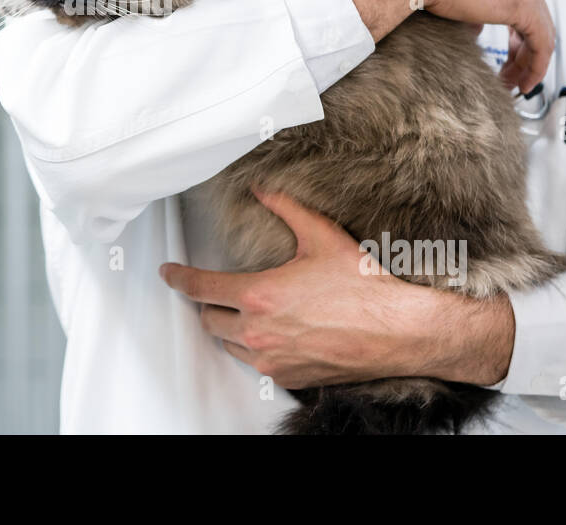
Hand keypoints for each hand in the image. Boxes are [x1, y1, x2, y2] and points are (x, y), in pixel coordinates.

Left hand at [159, 186, 515, 388]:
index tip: (169, 273)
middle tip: (219, 292)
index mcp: (259, 295)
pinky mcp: (289, 377)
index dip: (178, 278)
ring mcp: (272, 358)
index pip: (199, 288)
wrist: (396, 330)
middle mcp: (258, 331)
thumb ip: (286, 208)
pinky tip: (275, 333)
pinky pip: (256, 363)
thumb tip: (261, 189)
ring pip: (230, 346)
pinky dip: (256, 348)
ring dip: (231, 329)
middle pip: (210, 320)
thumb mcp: (320, 236)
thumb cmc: (362, 286)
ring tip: (249, 312)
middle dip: (210, 304)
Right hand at [319, 0, 554, 93]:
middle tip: (512, 73)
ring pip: (541, 31)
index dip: (515, 32)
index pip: (518, 0)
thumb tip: (476, 32)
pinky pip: (543, 42)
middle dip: (524, 49)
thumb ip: (468, 10)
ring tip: (517, 84)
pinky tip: (525, 83)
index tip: (507, 54)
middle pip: (534, 16)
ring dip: (530, 61)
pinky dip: (537, 65)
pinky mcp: (526, 4)